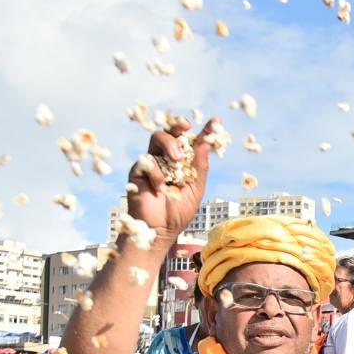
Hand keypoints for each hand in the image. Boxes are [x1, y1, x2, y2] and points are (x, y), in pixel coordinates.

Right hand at [125, 117, 219, 238]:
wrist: (159, 230)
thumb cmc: (178, 213)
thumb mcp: (195, 189)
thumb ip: (200, 167)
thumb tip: (207, 144)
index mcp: (184, 162)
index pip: (193, 142)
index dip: (204, 130)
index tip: (216, 122)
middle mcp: (167, 158)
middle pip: (171, 131)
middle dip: (179, 126)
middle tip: (187, 128)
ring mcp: (153, 162)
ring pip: (157, 137)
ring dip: (169, 145)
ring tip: (177, 161)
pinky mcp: (138, 170)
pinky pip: (148, 160)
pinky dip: (157, 173)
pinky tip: (160, 188)